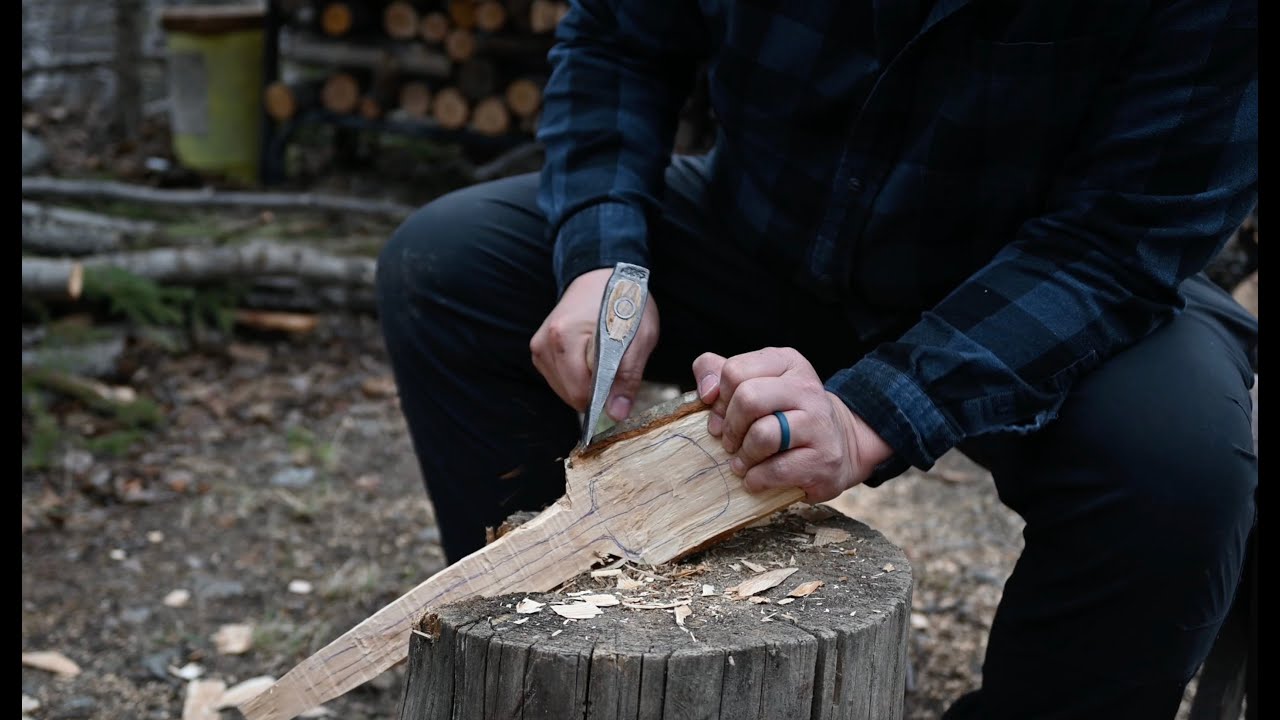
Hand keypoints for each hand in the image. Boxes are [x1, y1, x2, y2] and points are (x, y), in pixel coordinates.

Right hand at [531, 267, 659, 419]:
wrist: (603, 275)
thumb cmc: (624, 302)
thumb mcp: (640, 337)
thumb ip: (628, 377)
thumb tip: (616, 414)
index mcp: (566, 337)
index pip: (580, 393)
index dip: (603, 399)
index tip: (619, 388)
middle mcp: (545, 342)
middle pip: (570, 394)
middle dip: (595, 390)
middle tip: (613, 365)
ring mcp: (539, 345)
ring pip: (563, 389)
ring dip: (585, 383)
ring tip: (600, 357)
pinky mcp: (538, 348)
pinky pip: (557, 378)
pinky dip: (575, 376)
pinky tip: (587, 357)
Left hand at [692, 347, 893, 502]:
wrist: (840, 445)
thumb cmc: (785, 415)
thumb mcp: (755, 384)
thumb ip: (719, 374)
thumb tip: (706, 391)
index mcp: (787, 363)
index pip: (735, 370)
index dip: (718, 399)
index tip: (719, 418)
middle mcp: (806, 388)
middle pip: (748, 398)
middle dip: (730, 427)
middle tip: (729, 443)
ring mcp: (819, 423)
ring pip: (763, 435)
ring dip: (743, 456)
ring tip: (742, 463)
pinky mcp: (824, 459)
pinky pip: (777, 469)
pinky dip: (756, 479)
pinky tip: (755, 479)